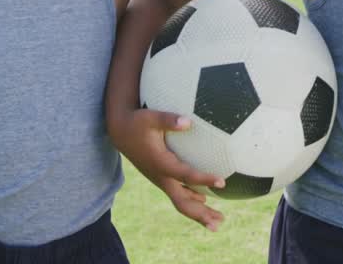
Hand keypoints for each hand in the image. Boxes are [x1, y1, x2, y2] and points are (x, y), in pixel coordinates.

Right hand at [114, 108, 225, 230]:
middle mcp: (161, 177)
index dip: (204, 179)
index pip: (186, 175)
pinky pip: (179, 193)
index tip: (222, 182)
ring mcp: (161, 179)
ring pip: (181, 201)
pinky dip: (192, 199)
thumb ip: (168, 120)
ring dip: (199, 211)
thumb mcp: (150, 117)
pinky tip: (203, 199)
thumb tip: (188, 121)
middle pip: (182, 202)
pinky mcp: (162, 177)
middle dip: (200, 214)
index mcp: (161, 164)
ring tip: (218, 220)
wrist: (120, 132)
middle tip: (219, 224)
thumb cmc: (137, 122)